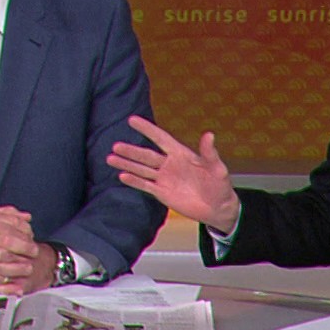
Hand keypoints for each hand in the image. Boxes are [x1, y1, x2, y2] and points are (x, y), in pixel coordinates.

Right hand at [106, 116, 239, 231]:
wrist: (217, 208)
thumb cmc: (220, 186)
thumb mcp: (217, 169)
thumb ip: (209, 153)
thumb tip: (209, 135)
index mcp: (181, 154)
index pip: (160, 138)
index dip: (147, 129)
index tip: (132, 120)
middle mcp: (169, 164)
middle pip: (146, 155)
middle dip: (130, 151)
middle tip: (115, 145)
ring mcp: (164, 178)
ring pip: (142, 169)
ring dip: (127, 164)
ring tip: (110, 158)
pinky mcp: (162, 193)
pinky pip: (145, 185)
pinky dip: (134, 181)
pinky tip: (122, 176)